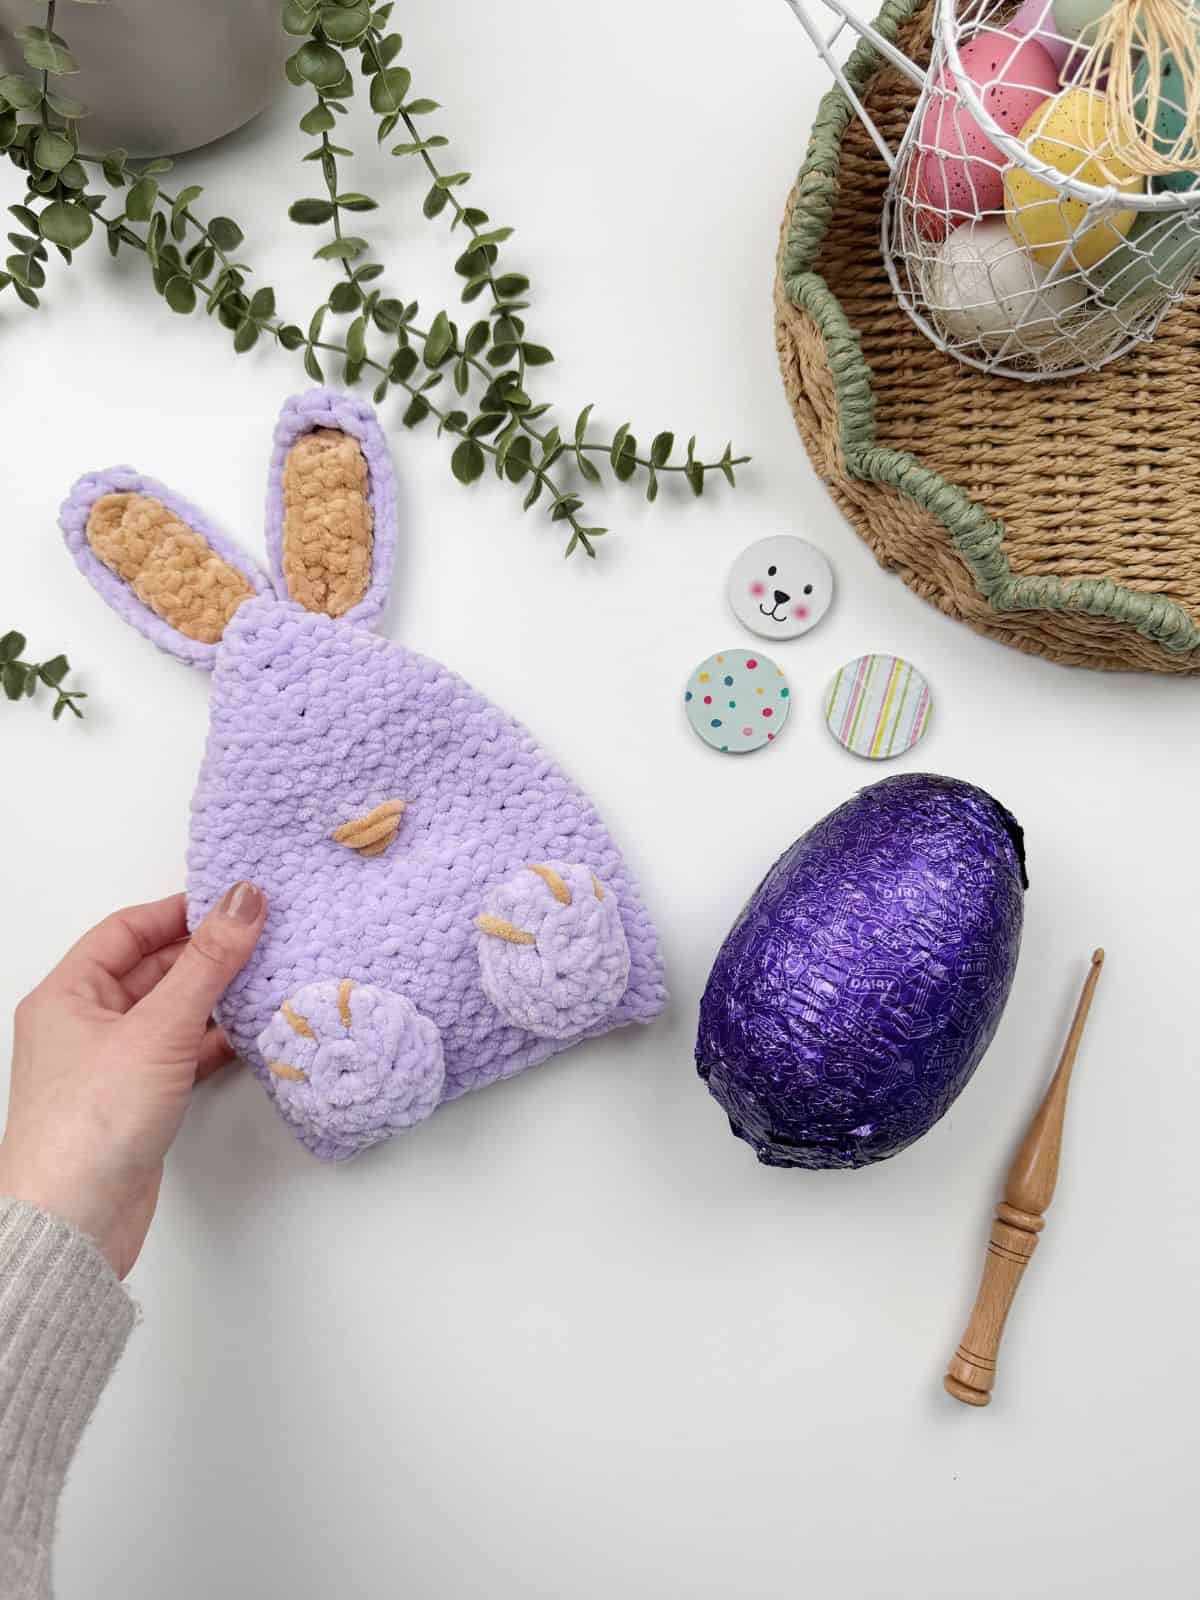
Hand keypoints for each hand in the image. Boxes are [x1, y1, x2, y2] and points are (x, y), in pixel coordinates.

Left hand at [0, 883, 265, 1278]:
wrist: (76, 1219)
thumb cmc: (90, 1123)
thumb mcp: (158, 1027)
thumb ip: (208, 962)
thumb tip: (242, 901)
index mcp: (68, 994)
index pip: (128, 930)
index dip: (181, 912)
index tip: (234, 903)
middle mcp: (85, 1025)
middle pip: (154, 970)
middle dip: (208, 956)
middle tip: (264, 938)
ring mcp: (112, 1066)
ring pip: (173, 1014)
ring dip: (218, 1000)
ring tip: (269, 981)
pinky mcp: (138, 1102)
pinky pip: (182, 1055)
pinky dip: (216, 1043)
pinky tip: (253, 1036)